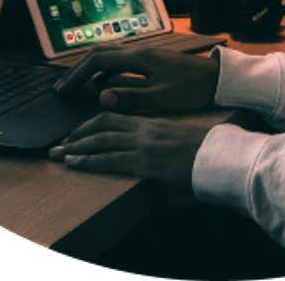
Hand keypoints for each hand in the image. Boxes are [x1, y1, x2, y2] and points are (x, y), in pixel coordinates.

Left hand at [48, 112, 211, 192]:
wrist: (227, 160)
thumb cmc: (212, 157)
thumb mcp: (183, 148)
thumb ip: (165, 152)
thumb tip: (156, 165)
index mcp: (156, 124)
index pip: (118, 119)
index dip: (95, 125)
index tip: (80, 134)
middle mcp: (147, 129)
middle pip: (103, 124)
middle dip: (78, 133)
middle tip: (60, 143)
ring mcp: (145, 144)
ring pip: (101, 139)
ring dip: (75, 145)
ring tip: (57, 153)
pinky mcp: (146, 162)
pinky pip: (109, 159)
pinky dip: (87, 160)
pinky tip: (73, 162)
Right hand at [53, 46, 219, 113]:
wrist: (217, 78)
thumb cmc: (193, 89)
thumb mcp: (161, 98)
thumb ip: (130, 97)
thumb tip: (100, 96)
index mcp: (139, 57)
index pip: (97, 60)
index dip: (76, 75)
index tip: (62, 90)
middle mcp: (138, 50)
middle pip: (98, 52)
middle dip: (76, 69)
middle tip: (61, 88)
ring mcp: (143, 53)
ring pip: (107, 55)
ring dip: (88, 68)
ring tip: (74, 87)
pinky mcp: (149, 60)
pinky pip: (118, 60)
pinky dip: (103, 70)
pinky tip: (100, 85)